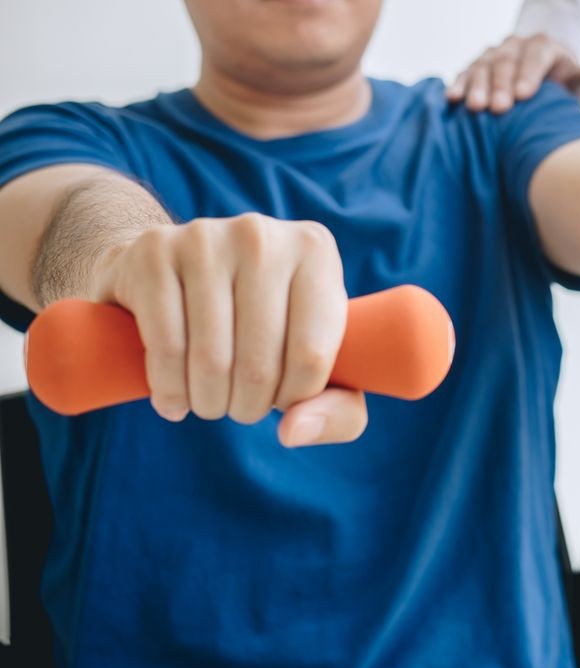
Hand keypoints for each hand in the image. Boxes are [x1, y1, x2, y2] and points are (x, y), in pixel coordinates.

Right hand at [90, 214, 366, 446]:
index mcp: (316, 251)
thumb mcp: (316, 363)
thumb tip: (293, 431)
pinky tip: (174, 402)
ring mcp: (205, 238)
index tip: (282, 398)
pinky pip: (166, 346)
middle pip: (260, 362)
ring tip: (210, 403)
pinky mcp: (154, 253)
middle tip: (240, 408)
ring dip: (209, 402)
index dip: (294, 397)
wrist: (174, 272)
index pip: (312, 354)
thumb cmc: (261, 324)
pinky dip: (170, 390)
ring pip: (212, 359)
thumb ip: (337, 410)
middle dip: (249, 406)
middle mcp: (263, 236)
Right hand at [447, 33, 579, 113]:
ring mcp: (493, 54)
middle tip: (499, 108)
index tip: (525, 96)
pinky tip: (452, 98)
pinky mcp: (475, 66)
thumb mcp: (576, 82)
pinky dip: (459, 85)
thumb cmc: (561, 85)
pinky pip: (465, 73)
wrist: (540, 78)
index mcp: (543, 46)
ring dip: (477, 86)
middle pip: (507, 62)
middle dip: (501, 85)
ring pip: (483, 66)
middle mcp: (515, 45)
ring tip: (475, 108)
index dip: (529, 74)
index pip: (536, 56)